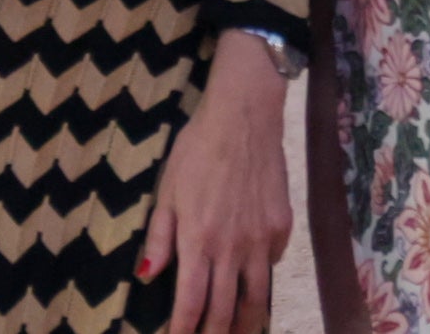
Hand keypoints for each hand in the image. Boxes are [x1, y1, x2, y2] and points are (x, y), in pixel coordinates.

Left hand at [139, 34, 291, 333]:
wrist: (244, 116)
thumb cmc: (198, 148)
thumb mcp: (168, 190)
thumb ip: (159, 236)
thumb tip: (147, 275)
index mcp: (198, 239)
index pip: (191, 303)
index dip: (183, 330)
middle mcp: (232, 247)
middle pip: (224, 310)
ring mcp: (261, 239)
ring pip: (255, 298)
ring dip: (244, 324)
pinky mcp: (282, 227)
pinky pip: (271, 266)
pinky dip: (261, 282)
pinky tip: (253, 286)